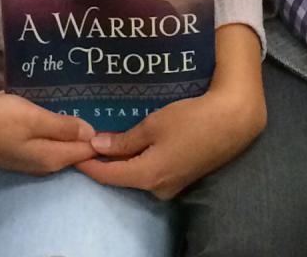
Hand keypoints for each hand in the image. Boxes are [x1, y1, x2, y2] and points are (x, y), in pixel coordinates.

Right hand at [0, 86, 95, 174]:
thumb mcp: (32, 118)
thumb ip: (63, 127)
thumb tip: (93, 134)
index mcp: (52, 158)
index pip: (89, 150)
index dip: (103, 133)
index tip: (114, 110)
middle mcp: (46, 163)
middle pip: (77, 148)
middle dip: (91, 128)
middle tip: (104, 100)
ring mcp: (33, 157)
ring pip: (63, 142)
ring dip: (73, 125)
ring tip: (88, 101)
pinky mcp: (22, 147)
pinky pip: (49, 138)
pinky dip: (58, 125)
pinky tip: (60, 110)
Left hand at [75, 82, 266, 200]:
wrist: (233, 120)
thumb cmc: (191, 119)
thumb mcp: (153, 125)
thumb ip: (124, 141)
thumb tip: (96, 146)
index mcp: (147, 176)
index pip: (107, 175)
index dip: (88, 164)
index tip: (73, 150)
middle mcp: (158, 188)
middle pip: (122, 176)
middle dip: (104, 160)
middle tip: (88, 139)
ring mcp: (172, 186)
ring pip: (138, 173)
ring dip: (123, 158)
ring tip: (109, 137)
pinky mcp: (182, 178)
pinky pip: (153, 170)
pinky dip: (140, 158)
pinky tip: (135, 142)